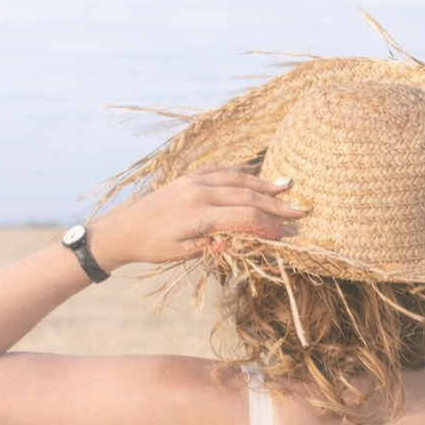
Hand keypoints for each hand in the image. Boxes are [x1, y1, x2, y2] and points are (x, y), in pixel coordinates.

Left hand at [88, 162, 309, 268]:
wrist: (123, 229)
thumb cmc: (152, 247)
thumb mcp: (184, 253)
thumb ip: (214, 245)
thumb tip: (243, 242)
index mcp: (199, 214)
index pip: (245, 218)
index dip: (269, 227)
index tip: (288, 235)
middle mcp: (199, 192)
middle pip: (247, 197)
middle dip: (276, 205)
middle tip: (301, 212)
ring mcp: (194, 181)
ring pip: (237, 179)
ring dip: (264, 185)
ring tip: (288, 188)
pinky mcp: (188, 177)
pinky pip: (220, 170)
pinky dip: (241, 172)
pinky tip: (255, 175)